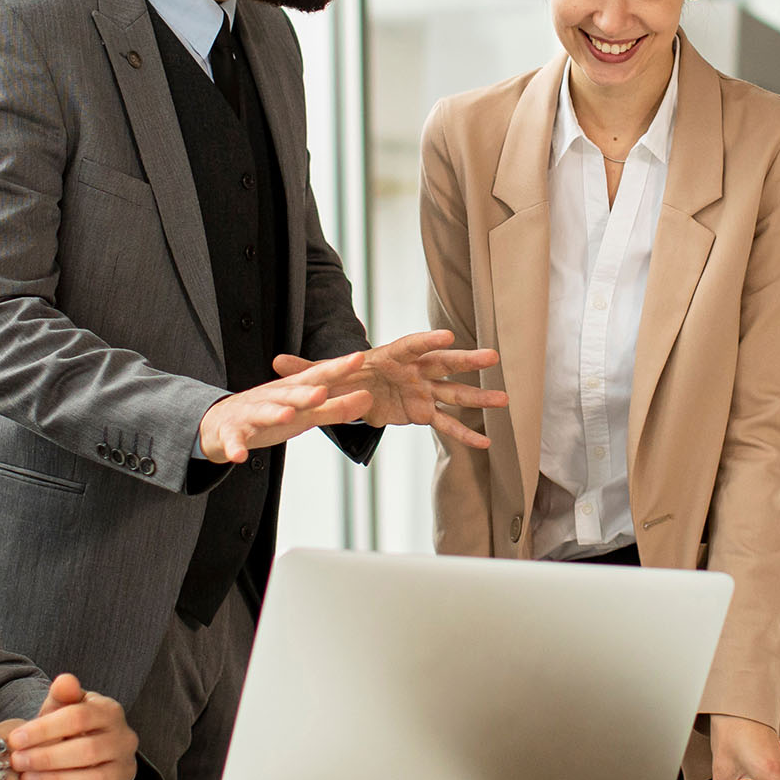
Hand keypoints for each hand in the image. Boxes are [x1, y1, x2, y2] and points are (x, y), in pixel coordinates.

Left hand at [0, 675, 135, 779]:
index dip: (45, 729)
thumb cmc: (72, 727)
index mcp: (110, 712)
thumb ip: (63, 695)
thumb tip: (65, 681)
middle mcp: (124, 740)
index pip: (80, 718)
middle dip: (47, 758)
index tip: (16, 739)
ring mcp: (124, 769)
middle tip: (18, 761)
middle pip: (88, 751)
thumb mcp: (64, 707)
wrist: (86, 748)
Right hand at [201, 352, 371, 463]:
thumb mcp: (305, 413)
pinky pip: (234, 441)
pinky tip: (239, 456)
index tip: (359, 358)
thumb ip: (336, 408)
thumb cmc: (271, 415)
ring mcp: (250, 414)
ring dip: (274, 413)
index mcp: (292, 390)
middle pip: (291, 393)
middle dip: (306, 393)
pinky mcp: (231, 433)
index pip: (318, 377)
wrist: (219, 423)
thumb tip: (369, 398)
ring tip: (286, 415)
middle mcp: (272, 397)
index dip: (338, 368)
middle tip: (323, 392)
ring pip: (263, 412)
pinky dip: (236, 447)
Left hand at [275, 329, 510, 453]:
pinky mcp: (423, 412)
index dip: (429, 341)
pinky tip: (485, 443)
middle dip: (467, 362)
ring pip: (454, 393)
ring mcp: (423, 390)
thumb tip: (275, 361)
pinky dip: (464, 434)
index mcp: (391, 356)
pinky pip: (446, 425)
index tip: (448, 336)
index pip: (412, 345)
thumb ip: (305, 369)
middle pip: (444, 364)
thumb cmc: (345, 376)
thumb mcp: (324, 375)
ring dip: (478, 397)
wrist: (356, 391)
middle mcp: (414, 370)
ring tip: (504, 400)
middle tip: (492, 357)